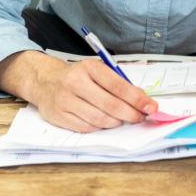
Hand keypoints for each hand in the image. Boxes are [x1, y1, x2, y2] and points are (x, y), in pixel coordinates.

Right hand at [30, 56, 157, 132]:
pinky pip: (86, 128)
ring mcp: (65, 100)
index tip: (151, 107)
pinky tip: (104, 122)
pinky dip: (99, 127)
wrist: (44, 81)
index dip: (137, 99)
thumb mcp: (97, 71)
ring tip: (121, 119)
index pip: (118, 86)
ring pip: (99, 119)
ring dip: (115, 122)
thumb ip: (118, 82)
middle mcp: (75, 83)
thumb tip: (142, 100)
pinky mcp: (58, 116)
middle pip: (110, 105)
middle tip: (140, 117)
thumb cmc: (78, 76)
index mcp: (89, 68)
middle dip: (130, 114)